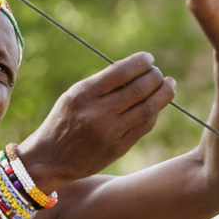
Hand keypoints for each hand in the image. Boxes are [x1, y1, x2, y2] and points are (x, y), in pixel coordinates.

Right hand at [18, 52, 175, 191]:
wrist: (49, 159)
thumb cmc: (61, 123)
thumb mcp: (72, 97)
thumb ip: (101, 85)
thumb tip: (136, 70)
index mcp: (83, 94)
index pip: (121, 71)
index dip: (141, 62)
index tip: (148, 58)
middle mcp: (97, 112)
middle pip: (139, 89)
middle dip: (155, 77)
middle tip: (159, 73)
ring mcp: (109, 132)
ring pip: (148, 108)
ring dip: (164, 93)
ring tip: (169, 85)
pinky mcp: (118, 148)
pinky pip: (144, 126)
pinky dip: (154, 113)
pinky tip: (155, 106)